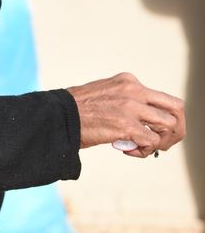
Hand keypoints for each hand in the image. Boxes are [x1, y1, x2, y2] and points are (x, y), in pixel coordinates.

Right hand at [66, 72, 185, 157]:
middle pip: (176, 108)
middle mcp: (134, 90)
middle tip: (160, 142)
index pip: (162, 98)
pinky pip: (151, 141)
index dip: (162, 116)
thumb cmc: (76, 111)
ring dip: (160, 141)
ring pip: (168, 125)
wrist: (58, 116)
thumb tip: (140, 120)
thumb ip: (124, 100)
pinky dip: (143, 151)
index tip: (151, 129)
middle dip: (174, 128)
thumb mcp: (105, 94)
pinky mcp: (126, 125)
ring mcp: (131, 107)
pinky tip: (126, 151)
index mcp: (128, 81)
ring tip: (141, 148)